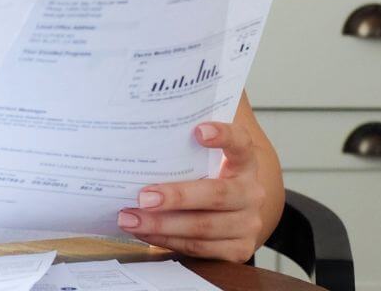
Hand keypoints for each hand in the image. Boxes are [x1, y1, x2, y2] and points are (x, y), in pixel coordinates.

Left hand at [116, 121, 267, 262]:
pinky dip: (166, 240)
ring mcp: (247, 224)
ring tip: (129, 218)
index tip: (198, 130)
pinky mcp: (238, 251)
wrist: (233, 215)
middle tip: (143, 196)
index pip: (240, 142)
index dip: (223, 135)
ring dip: (161, 224)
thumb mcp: (203, 160)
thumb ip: (183, 145)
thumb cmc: (207, 178)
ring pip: (202, 227)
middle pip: (215, 194)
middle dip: (176, 197)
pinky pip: (197, 248)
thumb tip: (137, 130)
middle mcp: (251, 193)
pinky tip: (143, 232)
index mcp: (245, 162)